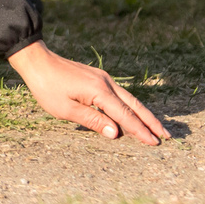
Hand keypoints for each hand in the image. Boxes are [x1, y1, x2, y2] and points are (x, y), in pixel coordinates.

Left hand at [7, 41, 168, 143]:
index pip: (125, 115)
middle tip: (167, 136)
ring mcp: (103, 79)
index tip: (155, 143)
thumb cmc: (48, 87)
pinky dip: (132, 106)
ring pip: (129, 99)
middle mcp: (106, 83)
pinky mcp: (98, 78)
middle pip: (134, 105)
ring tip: (157, 127)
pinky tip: (135, 114)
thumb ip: (92, 121)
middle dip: (151, 121)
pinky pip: (120, 95)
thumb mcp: (66, 109)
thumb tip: (116, 133)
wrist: (37, 61)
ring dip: (144, 114)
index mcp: (99, 91)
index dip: (140, 130)